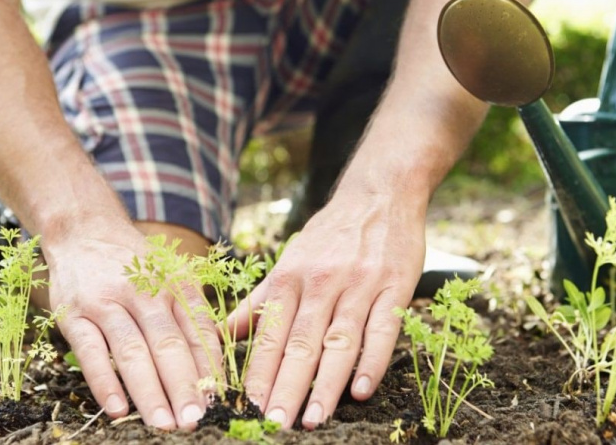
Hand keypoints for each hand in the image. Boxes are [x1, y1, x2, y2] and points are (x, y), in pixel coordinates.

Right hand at [44, 220, 220, 429]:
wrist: (83, 229)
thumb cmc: (135, 264)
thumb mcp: (170, 276)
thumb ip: (190, 315)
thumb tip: (213, 368)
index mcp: (174, 284)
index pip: (198, 330)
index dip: (209, 368)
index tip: (219, 401)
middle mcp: (143, 292)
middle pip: (168, 344)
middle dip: (184, 386)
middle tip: (195, 420)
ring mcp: (106, 302)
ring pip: (132, 351)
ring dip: (149, 391)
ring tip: (164, 423)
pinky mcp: (74, 314)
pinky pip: (90, 351)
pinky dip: (104, 382)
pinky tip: (117, 409)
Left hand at [228, 193, 425, 428]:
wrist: (379, 194)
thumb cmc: (330, 235)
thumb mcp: (289, 261)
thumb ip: (259, 301)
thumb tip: (221, 334)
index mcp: (290, 278)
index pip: (270, 334)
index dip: (259, 374)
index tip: (247, 408)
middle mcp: (321, 282)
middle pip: (300, 343)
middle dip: (286, 387)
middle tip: (274, 424)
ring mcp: (359, 285)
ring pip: (339, 341)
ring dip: (326, 384)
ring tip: (313, 419)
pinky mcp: (394, 287)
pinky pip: (383, 329)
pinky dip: (372, 361)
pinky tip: (362, 390)